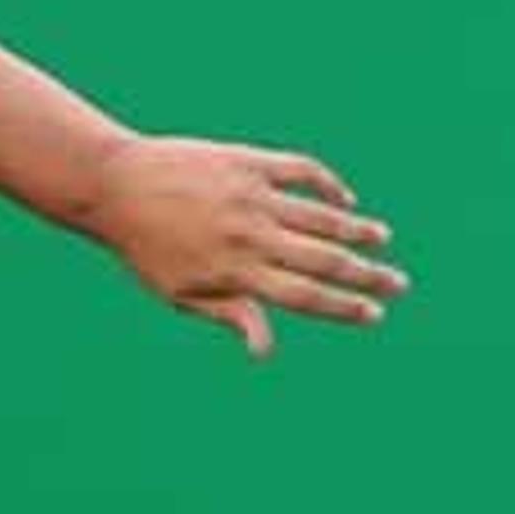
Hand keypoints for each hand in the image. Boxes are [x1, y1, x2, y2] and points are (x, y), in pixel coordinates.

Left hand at [76, 134, 408, 358]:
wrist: (115, 185)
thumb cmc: (145, 247)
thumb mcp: (179, 292)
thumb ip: (229, 315)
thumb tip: (265, 352)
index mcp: (235, 271)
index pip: (304, 296)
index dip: (344, 307)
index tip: (374, 314)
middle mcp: (251, 234)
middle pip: (324, 259)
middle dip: (367, 274)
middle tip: (399, 284)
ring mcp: (253, 195)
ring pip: (322, 215)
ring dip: (357, 229)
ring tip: (383, 239)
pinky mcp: (249, 161)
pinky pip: (303, 171)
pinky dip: (328, 184)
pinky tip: (344, 198)